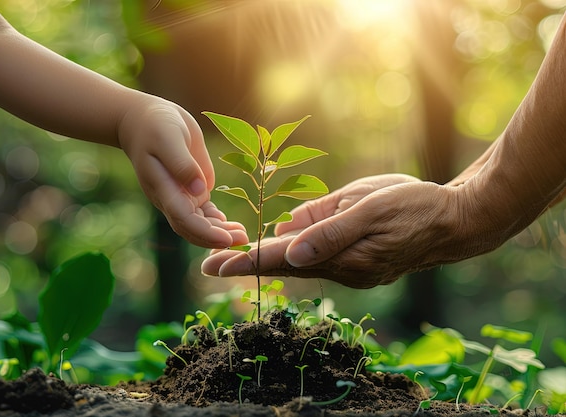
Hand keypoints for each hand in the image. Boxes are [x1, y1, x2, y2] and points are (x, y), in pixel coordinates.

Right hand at [118, 96, 247, 247]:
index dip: (205, 232)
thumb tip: (200, 189)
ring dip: (220, 233)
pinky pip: (204, 213)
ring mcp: (181, 196)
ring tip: (243, 236)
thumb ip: (182, 164)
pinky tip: (232, 227)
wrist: (144, 120)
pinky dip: (217, 223)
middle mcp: (172, 198)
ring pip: (200, 224)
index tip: (226, 239)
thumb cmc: (155, 126)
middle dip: (217, 238)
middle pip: (193, 229)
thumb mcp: (169, 139)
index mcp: (164, 189)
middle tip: (243, 240)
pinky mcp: (190, 190)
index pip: (184, 220)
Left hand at [203, 174, 483, 287]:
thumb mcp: (370, 208)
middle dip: (247, 264)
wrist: (453, 221)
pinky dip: (295, 254)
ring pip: (300, 263)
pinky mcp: (359, 262)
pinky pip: (318, 258)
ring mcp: (351, 268)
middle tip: (210, 266)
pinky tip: (279, 248)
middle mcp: (342, 269)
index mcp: (341, 256)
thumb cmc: (413, 207)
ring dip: (267, 260)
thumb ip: (329, 230)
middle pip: (285, 266)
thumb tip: (287, 249)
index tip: (213, 266)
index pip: (282, 260)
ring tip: (234, 256)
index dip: (246, 260)